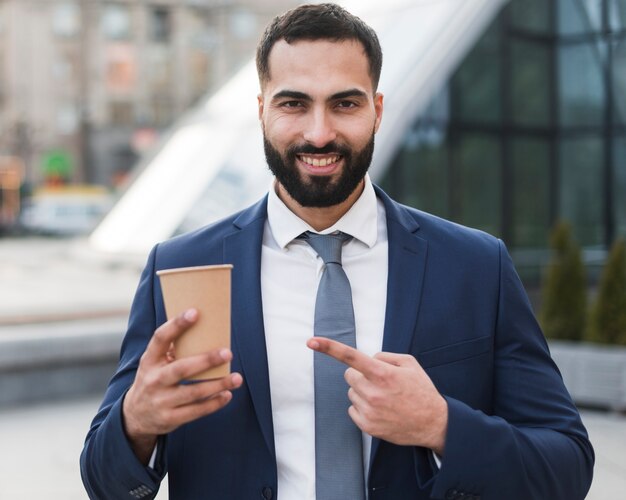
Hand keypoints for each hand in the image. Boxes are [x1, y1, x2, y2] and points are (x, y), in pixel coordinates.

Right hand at [123, 309, 242, 463]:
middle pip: (181, 369)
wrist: (135, 415)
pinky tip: (227, 394)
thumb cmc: (154, 379)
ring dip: (218, 384)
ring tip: (237, 378)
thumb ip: (173, 349)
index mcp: (150, 360)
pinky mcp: (170, 419)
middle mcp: (153, 380)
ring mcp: (161, 401)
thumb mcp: (155, 363)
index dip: (177, 325)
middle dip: (206, 361)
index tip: (195, 312)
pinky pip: (196, 411)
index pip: (160, 338)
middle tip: (228, 353)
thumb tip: (205, 330)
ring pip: (194, 392)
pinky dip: (214, 403)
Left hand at [307, 337, 447, 454]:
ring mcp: (369, 411)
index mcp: (383, 373)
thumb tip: (367, 359)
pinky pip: (352, 409)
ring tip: (385, 399)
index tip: (311, 341)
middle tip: (379, 382)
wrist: (433, 423)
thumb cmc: (421, 390)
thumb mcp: (409, 364)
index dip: (329, 347)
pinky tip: (381, 410)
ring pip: (351, 393)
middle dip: (360, 375)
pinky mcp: (367, 426)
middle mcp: (373, 392)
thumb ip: (384, 357)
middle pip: (349, 376)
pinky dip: (363, 408)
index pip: (350, 356)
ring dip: (363, 392)